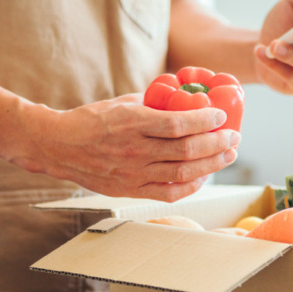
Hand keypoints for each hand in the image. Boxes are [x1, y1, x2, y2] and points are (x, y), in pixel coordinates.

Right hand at [14, 94, 240, 201]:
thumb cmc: (91, 120)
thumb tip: (184, 98)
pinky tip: (205, 176)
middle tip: (233, 137)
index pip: (177, 124)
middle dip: (217, 144)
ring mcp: (133, 173)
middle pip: (187, 151)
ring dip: (212, 164)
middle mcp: (134, 150)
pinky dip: (191, 185)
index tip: (221, 116)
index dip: (204, 121)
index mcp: (131, 123)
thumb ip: (153, 103)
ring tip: (228, 155)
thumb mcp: (121, 103)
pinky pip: (169, 192)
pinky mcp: (130, 190)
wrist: (59, 146)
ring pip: (183, 173)